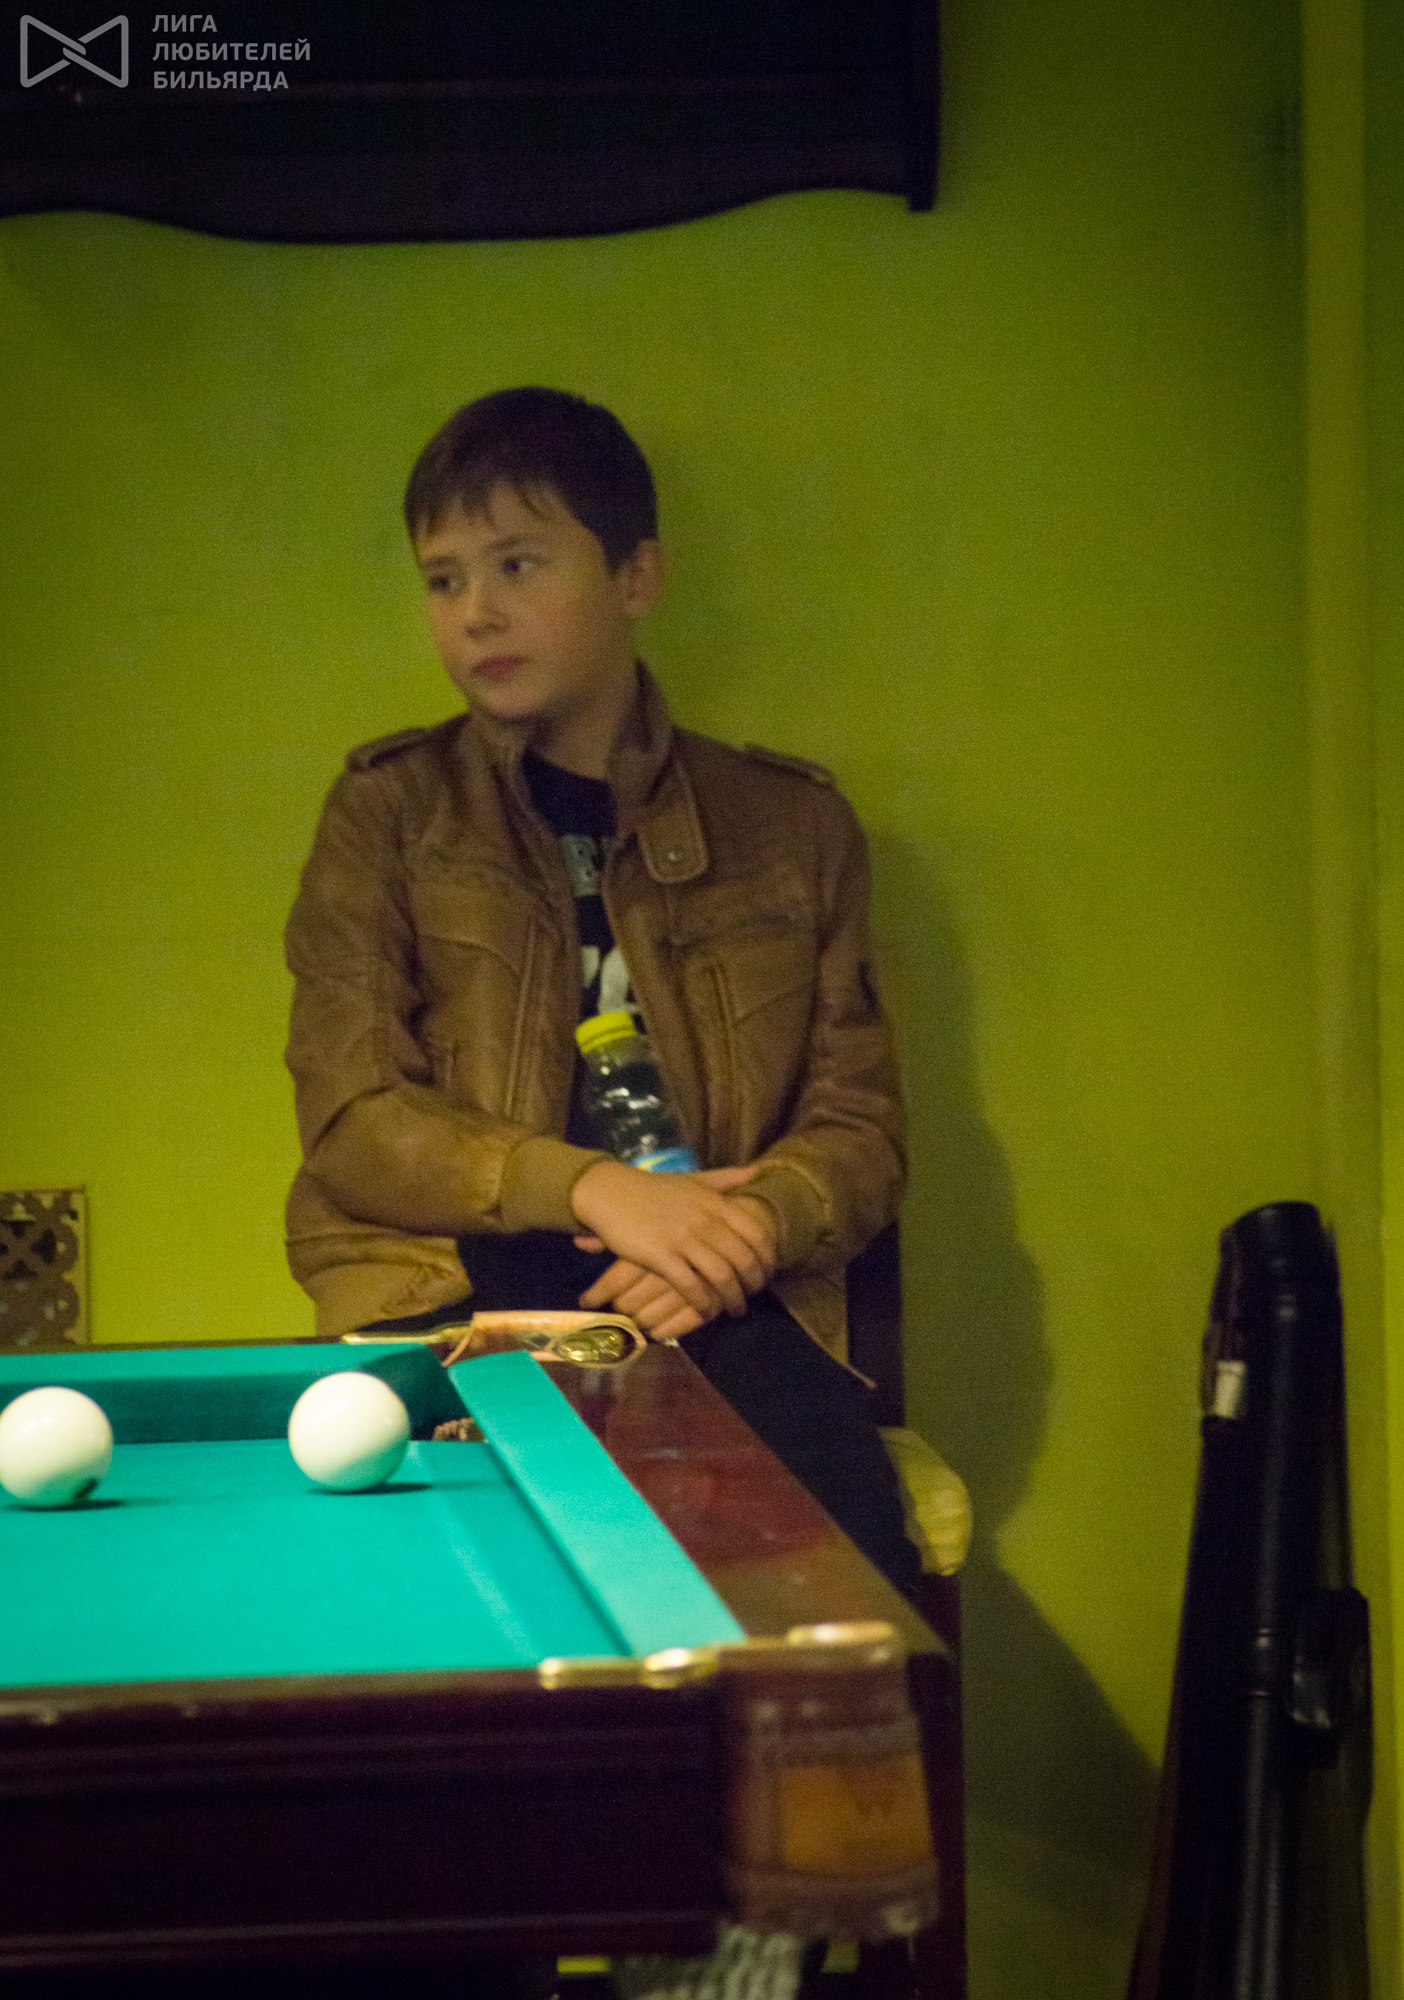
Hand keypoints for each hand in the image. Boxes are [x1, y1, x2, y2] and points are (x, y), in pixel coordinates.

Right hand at [569, 1163, 776, 1321]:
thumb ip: (726, 1179)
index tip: (767, 1273)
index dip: (766, 1258)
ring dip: (731, 1298)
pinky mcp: (660, 1255)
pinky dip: (702, 1302)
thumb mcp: (693, 1179)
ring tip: (734, 1309)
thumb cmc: (653, 1188)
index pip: (755, 1234)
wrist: (610, 1192)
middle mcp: (703, 1220)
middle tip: (752, 1296)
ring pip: (720, 1276)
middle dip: (752, 1283)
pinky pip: (690, 1286)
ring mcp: (682, 1238)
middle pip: (742, 1259)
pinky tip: (705, 1310)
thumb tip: (757, 1172)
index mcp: (714, 1202)